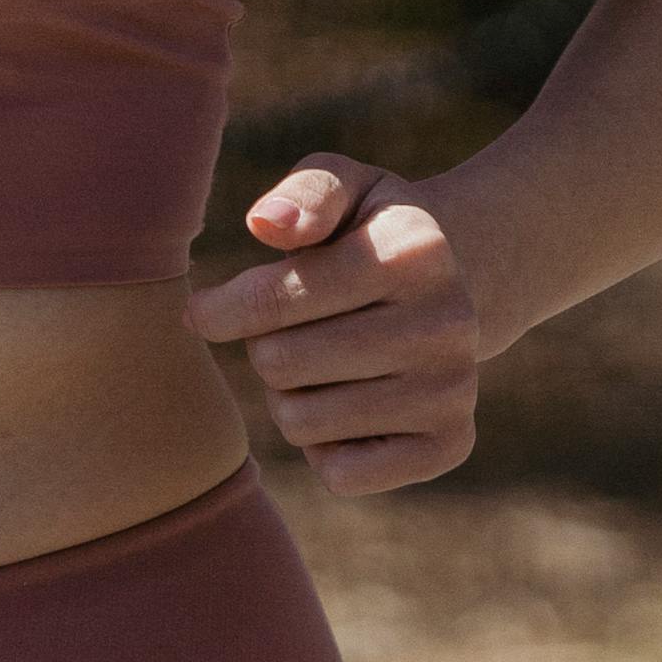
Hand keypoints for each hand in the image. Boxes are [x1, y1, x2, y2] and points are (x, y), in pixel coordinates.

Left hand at [182, 156, 483, 496]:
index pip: (273, 298)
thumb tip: (266, 224)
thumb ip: (304, 195)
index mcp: (415, 249)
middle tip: (291, 332)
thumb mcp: (343, 187)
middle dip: (265, 348)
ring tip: (321, 364)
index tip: (206, 310)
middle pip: (279, 363)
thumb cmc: (368, 233)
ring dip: (291, 397)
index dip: (220, 308)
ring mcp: (454, 389)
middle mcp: (448, 322)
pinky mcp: (450, 444)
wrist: (452, 284)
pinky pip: (338, 474)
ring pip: (301, 422)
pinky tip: (349, 404)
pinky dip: (324, 447)